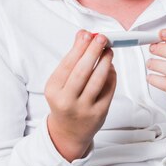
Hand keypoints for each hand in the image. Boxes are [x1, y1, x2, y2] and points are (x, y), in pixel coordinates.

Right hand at [45, 30, 116, 161]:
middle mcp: (67, 100)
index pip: (67, 65)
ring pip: (97, 81)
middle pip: (82, 72)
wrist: (68, 131)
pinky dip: (111, 75)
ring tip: (109, 51)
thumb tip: (83, 34)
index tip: (88, 34)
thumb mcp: (60, 82)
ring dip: (105, 62)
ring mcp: (84, 108)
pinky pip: (108, 89)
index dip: (79, 48)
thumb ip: (72, 58)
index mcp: (54, 90)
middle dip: (93, 52)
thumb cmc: (65, 100)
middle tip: (102, 38)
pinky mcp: (99, 113)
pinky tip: (111, 67)